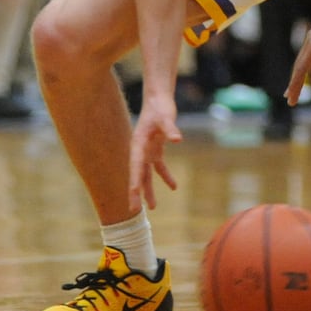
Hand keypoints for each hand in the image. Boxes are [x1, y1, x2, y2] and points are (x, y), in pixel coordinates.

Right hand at [128, 92, 182, 212]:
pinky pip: (159, 167)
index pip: (136, 165)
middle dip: (136, 193)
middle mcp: (140, 150)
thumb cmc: (160, 107)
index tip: (134, 193)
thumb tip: (177, 139)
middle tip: (134, 211)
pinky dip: (166, 177)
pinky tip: (173, 187)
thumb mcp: (166, 117)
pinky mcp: (156, 149)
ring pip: (147, 175)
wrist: (158, 99)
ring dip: (149, 190)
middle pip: (138, 174)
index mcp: (138, 144)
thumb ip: (170, 128)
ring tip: (152, 207)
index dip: (135, 179)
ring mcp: (147, 151)